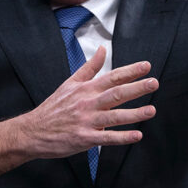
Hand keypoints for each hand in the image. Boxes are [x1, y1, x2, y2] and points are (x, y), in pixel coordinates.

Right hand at [18, 47, 157, 158]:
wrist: (33, 131)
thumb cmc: (53, 108)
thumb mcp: (69, 83)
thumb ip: (89, 67)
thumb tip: (103, 49)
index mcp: (85, 89)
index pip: (111, 77)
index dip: (130, 71)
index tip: (146, 66)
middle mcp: (87, 103)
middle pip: (116, 94)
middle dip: (136, 88)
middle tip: (153, 83)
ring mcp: (86, 121)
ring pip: (114, 116)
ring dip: (134, 113)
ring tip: (151, 110)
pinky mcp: (84, 138)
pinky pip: (106, 138)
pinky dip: (122, 137)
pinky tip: (136, 135)